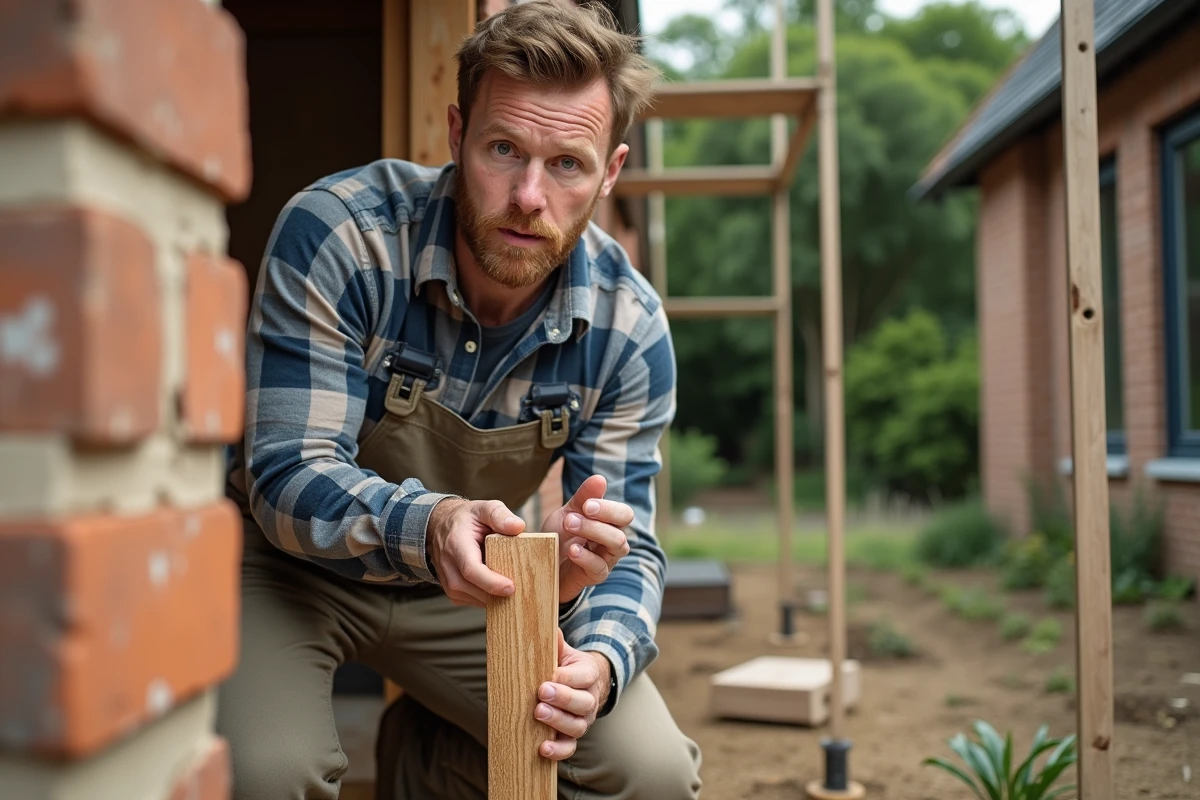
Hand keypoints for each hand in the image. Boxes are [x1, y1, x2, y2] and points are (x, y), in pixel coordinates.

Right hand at [426, 497, 524, 606]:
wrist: (441, 527)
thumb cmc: (466, 519)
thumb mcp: (483, 508)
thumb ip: (500, 515)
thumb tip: (518, 527)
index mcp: (456, 545)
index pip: (471, 570)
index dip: (491, 582)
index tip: (511, 587)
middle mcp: (448, 566)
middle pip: (474, 589)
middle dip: (499, 594)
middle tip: (523, 591)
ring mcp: (448, 582)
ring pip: (474, 599)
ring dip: (496, 598)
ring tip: (516, 589)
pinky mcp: (453, 591)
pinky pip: (473, 601)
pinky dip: (489, 599)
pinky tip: (501, 589)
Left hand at [534, 630, 610, 760]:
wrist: (584, 686)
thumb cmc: (568, 667)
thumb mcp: (564, 652)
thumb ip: (555, 643)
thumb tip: (542, 625)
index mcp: (589, 673)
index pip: (583, 676)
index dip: (566, 678)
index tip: (548, 678)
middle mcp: (589, 699)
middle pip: (582, 702)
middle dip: (562, 699)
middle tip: (542, 694)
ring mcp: (583, 720)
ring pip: (577, 725)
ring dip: (558, 722)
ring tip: (539, 714)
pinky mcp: (574, 736)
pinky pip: (570, 747)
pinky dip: (558, 751)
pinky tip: (543, 749)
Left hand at [541, 475, 633, 602]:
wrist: (542, 566)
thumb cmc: (559, 538)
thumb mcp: (567, 514)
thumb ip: (583, 498)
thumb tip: (600, 478)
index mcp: (609, 524)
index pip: (624, 514)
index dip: (609, 509)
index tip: (587, 505)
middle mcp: (613, 541)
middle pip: (623, 528)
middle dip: (601, 519)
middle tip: (573, 516)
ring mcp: (607, 560)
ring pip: (617, 545)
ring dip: (593, 532)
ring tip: (570, 526)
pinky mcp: (596, 576)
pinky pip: (599, 567)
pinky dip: (585, 556)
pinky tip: (571, 550)